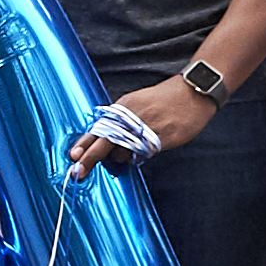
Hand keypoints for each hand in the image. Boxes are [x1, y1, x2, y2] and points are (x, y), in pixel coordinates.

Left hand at [69, 74, 211, 177]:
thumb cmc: (163, 99)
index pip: (98, 128)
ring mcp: (145, 130)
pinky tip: (143, 150)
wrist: (191, 93)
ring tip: (130, 150)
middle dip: (88, 159)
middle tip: (77, 173)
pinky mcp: (160, 139)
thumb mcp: (136, 102)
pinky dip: (138, 157)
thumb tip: (106, 138)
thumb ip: (120, 119)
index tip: (73, 156)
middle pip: (104, 143)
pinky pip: (142, 155)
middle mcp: (130, 118)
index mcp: (122, 108)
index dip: (84, 144)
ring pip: (123, 153)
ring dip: (120, 158)